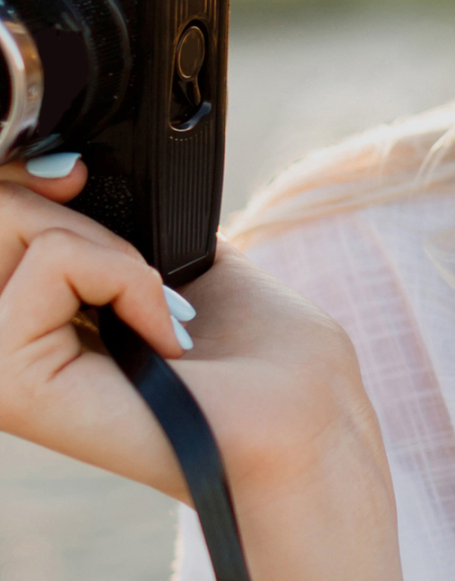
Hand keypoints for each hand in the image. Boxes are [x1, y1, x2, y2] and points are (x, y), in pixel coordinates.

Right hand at [0, 155, 385, 510]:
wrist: (301, 416)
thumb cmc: (260, 352)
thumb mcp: (177, 256)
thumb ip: (111, 220)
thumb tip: (61, 164)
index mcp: (26, 317)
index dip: (25, 173)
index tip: (74, 172)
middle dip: (73, 205)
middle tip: (144, 273)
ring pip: (13, 220)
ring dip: (112, 247)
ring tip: (157, 311)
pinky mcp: (12, 387)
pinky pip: (54, 262)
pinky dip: (128, 276)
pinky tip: (160, 335)